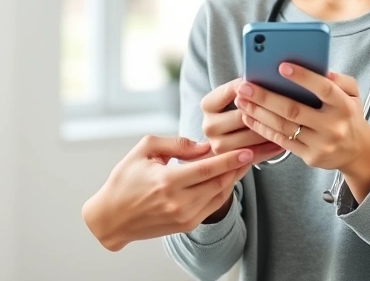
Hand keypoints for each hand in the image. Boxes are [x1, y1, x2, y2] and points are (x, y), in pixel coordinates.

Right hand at [82, 136, 256, 251]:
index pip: (207, 169)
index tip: (248, 150)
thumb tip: (204, 145)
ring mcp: (184, 217)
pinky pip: (213, 205)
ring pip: (219, 195)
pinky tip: (229, 176)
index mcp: (167, 182)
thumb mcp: (145, 150)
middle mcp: (178, 202)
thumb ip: (176, 144)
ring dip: (235, 178)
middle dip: (240, 167)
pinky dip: (224, 190)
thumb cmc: (125, 179)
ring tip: (247, 161)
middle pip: (219, 182)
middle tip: (257, 151)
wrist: (112, 217)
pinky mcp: (186, 225)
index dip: (230, 159)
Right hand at [201, 78, 285, 163]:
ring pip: (250, 136)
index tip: (272, 80)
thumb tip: (268, 76)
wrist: (227, 138)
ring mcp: (216, 145)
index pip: (232, 91)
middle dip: (264, 110)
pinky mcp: (228, 161)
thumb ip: (246, 88)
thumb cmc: (237, 111)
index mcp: (207, 104)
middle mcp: (208, 126)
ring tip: (290, 124)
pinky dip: (270, 148)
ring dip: (270, 130)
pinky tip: (285, 143)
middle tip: (288, 104)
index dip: (253, 86)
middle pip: (241, 116)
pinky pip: (254, 154)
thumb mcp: (235, 97)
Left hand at [233, 65, 369, 199]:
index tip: (281, 66)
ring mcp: (321, 143)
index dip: (303, 77)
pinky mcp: (310, 156)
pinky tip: (249, 117)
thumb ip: (338, 79)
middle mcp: (333, 126)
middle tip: (245, 85)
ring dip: (258, 113)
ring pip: (283, 126)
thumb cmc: (348, 116)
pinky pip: (281, 141)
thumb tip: (320, 69)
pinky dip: (263, 129)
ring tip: (242, 100)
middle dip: (265, 97)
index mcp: (344, 105)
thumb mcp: (353, 94)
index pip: (324, 89)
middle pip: (294, 109)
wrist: (357, 151)